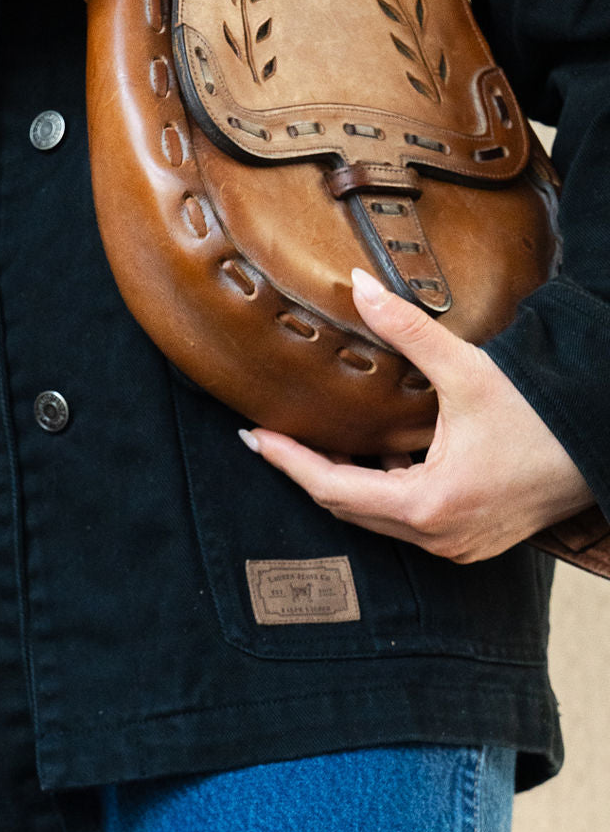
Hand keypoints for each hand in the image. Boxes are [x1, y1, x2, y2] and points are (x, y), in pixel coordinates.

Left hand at [239, 267, 595, 563]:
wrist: (602, 443)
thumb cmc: (541, 415)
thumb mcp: (468, 370)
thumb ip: (407, 331)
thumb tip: (360, 285)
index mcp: (428, 504)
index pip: (333, 488)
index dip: (289, 462)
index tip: (255, 439)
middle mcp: (438, 537)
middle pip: (348, 509)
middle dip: (306, 472)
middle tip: (269, 440)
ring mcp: (455, 546)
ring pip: (377, 519)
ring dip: (345, 484)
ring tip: (311, 446)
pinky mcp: (470, 543)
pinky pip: (408, 522)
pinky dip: (384, 493)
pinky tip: (375, 460)